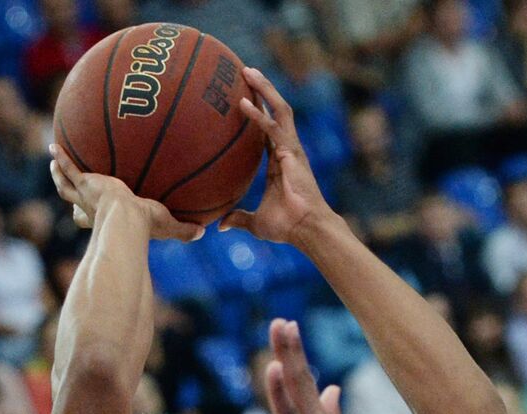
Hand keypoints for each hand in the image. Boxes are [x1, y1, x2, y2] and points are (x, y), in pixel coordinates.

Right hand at [48, 145, 201, 240]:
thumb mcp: (167, 225)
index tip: (83, 212)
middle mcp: (91, 208)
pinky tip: (54, 146)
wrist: (126, 220)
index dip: (87, 214)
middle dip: (70, 192)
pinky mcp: (84, 183)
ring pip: (65, 184)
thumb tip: (205, 232)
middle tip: (65, 181)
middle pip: (74, 200)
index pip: (93, 217)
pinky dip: (61, 158)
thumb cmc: (145, 226)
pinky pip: (69, 168)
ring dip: (58, 172)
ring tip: (53, 159)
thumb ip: (185, 229)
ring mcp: (85, 195)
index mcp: (106, 217)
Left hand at [220, 67, 334, 246]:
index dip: (258, 112)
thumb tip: (219, 224)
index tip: (243, 96)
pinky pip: (273, 128)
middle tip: (245, 71)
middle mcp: (287, 149)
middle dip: (263, 89)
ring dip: (265, 89)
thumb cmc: (287, 227)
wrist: (307, 229)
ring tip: (248, 71)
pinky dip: (258, 115)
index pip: (269, 128)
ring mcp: (291, 148)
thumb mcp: (256, 222)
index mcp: (280, 161)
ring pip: (280, 109)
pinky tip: (242, 103)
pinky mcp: (292, 152)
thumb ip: (238, 218)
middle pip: (276, 110)